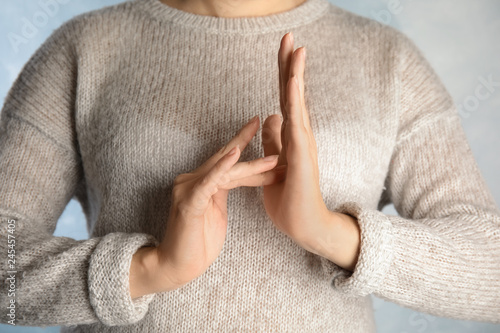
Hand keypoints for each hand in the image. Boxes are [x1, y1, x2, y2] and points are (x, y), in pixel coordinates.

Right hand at [153, 116, 285, 290]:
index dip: (242, 143)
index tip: (261, 128)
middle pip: (225, 158)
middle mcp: (192, 180)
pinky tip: (236, 154)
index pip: (225, 159)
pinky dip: (222, 167)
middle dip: (247, 140)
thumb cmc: (197, 241)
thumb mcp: (216, 209)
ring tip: (274, 157)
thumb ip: (222, 190)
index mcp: (200, 181)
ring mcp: (188, 189)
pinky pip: (208, 181)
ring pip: (223, 170)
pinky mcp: (189, 202)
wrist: (177, 266)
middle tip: (267, 122)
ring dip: (251, 164)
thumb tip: (239, 176)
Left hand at [261, 32, 334, 253]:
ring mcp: (303, 143)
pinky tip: (293, 79)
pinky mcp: (302, 155)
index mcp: (293, 135)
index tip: (284, 49)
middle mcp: (301, 134)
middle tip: (289, 36)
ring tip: (295, 46)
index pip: (286, 98)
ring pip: (297, 102)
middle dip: (290, 64)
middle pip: (293, 93)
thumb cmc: (289, 197)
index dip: (284, 73)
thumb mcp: (274, 162)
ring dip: (295, 73)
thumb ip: (274, 140)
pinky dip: (295, 99)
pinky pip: (296, 122)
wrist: (303, 225)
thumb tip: (269, 117)